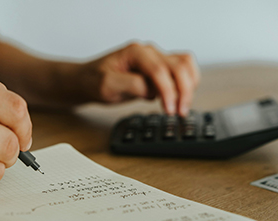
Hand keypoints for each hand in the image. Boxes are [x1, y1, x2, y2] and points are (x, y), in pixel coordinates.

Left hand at [78, 43, 199, 115]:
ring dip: (189, 86)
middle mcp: (149, 52)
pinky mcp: (160, 68)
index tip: (169, 110)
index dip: (168, 91)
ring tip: (182, 107)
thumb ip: (131, 85)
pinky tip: (180, 99)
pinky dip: (187, 83)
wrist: (88, 80)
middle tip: (180, 112)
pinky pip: (182, 70)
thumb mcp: (106, 86)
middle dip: (183, 91)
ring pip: (185, 65)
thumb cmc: (94, 81)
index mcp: (135, 52)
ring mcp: (156, 58)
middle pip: (178, 66)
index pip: (159, 70)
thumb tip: (152, 91)